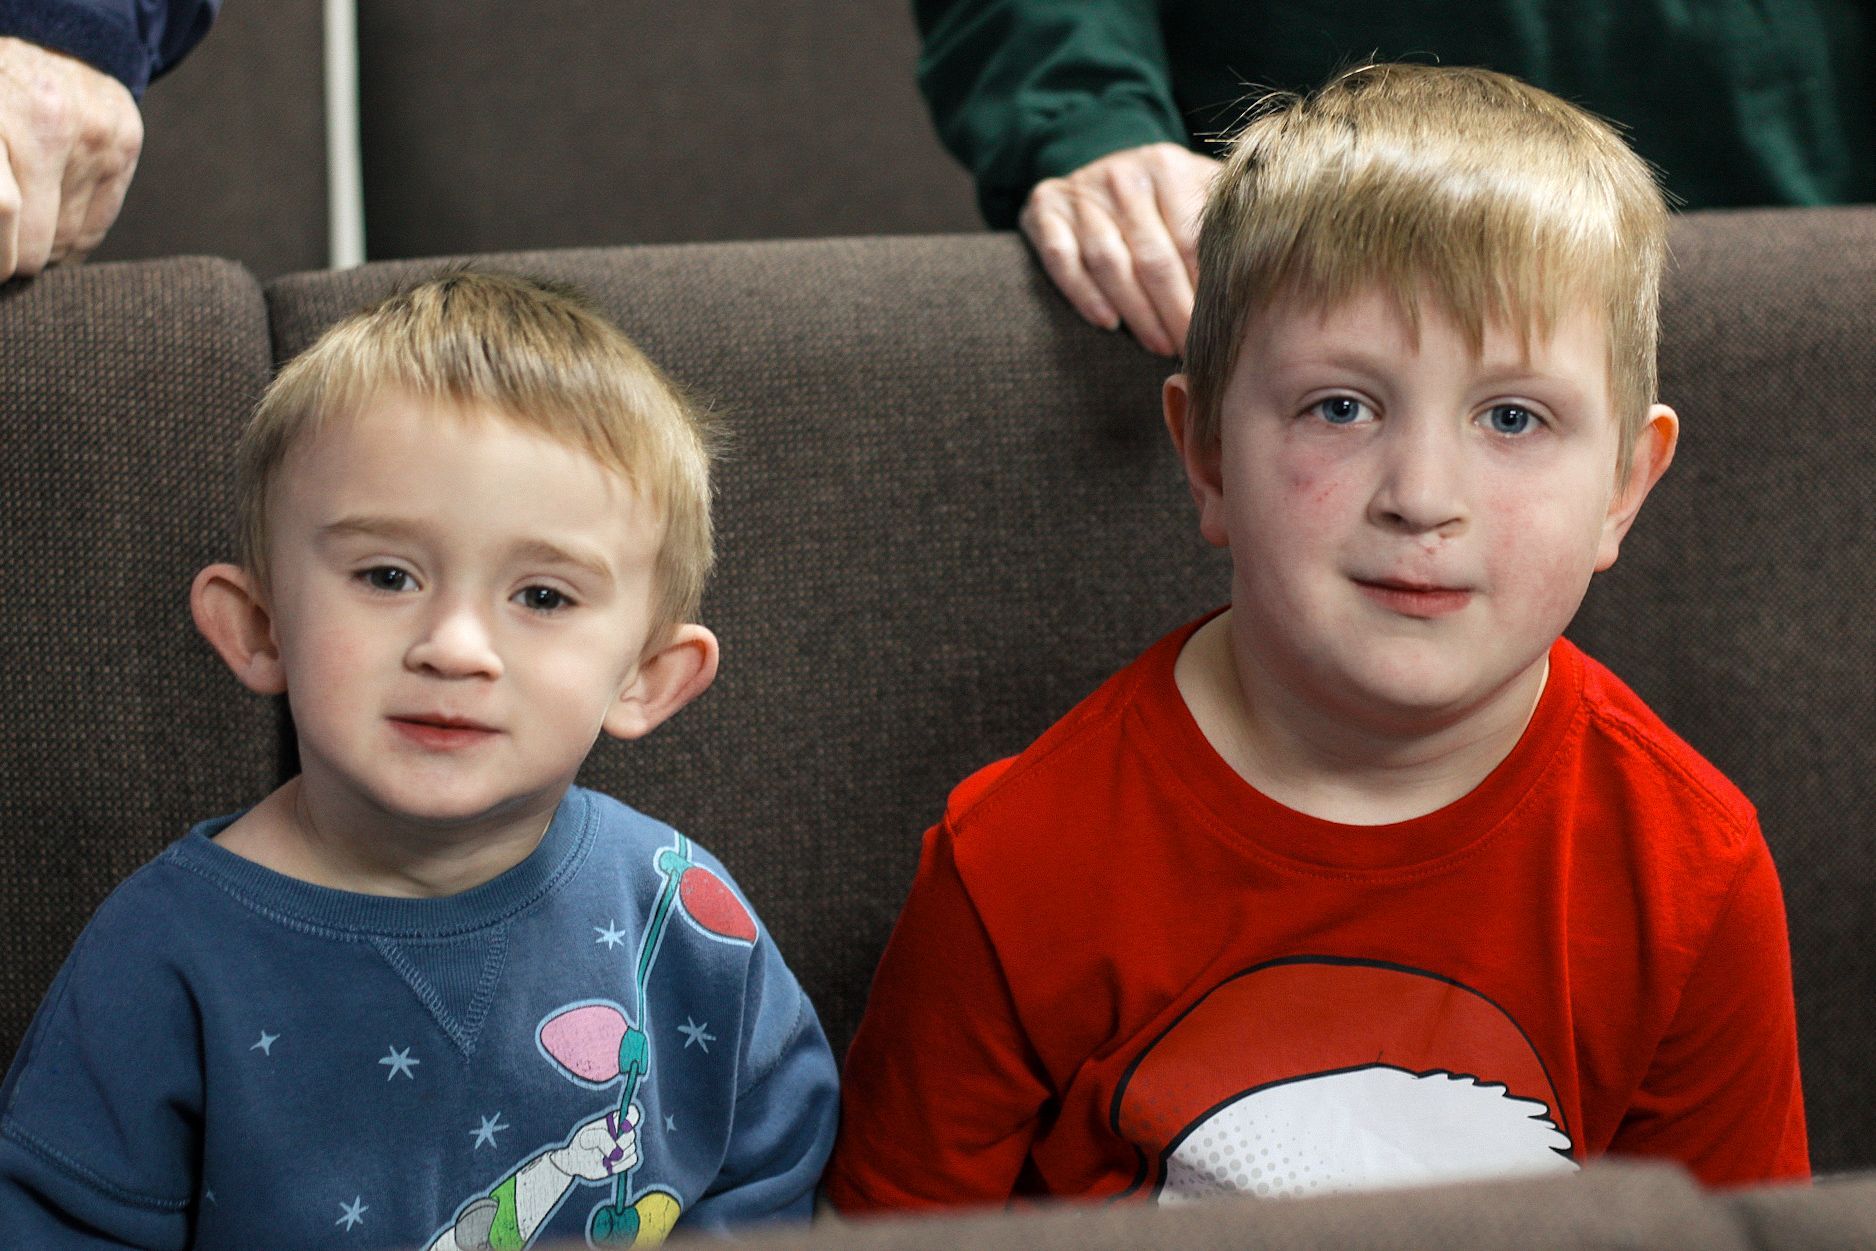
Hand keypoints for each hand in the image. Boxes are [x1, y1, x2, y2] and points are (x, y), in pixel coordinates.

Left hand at [0, 37, 142, 279]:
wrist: (53, 35)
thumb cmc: (1, 85)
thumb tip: (5, 225)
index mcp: (2, 118)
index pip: (5, 209)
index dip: (1, 254)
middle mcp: (51, 127)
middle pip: (38, 238)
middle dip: (18, 258)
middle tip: (8, 256)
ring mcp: (96, 140)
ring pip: (69, 239)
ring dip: (45, 248)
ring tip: (29, 232)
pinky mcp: (126, 147)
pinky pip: (98, 224)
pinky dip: (73, 238)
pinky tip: (55, 228)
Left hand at [549, 1106, 640, 1180]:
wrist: (574, 1162)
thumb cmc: (579, 1145)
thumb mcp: (585, 1138)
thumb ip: (601, 1139)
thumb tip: (616, 1152)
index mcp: (613, 1121)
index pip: (632, 1112)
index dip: (632, 1118)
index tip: (623, 1126)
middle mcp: (621, 1132)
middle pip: (631, 1134)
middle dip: (620, 1144)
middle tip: (605, 1151)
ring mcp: (624, 1146)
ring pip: (632, 1149)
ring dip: (618, 1157)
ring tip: (603, 1160)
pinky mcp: (625, 1159)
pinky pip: (633, 1160)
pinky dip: (621, 1165)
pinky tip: (609, 1166)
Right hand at [1019, 143, 1220, 356]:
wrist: (1097, 170)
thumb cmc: (1161, 198)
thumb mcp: (1196, 189)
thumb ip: (1227, 214)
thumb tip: (1270, 259)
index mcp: (1167, 166)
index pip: (1190, 239)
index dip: (1205, 288)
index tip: (1222, 326)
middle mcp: (1122, 174)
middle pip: (1153, 256)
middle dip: (1175, 309)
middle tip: (1191, 349)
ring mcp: (1080, 192)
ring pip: (1109, 262)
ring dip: (1136, 312)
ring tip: (1159, 345)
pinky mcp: (1043, 210)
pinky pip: (1062, 259)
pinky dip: (1083, 294)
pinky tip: (1107, 323)